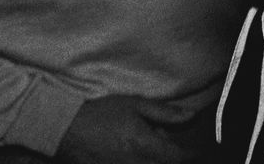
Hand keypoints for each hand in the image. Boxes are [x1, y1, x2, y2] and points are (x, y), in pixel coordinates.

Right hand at [55, 96, 207, 163]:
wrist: (64, 128)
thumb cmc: (101, 113)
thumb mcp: (135, 105)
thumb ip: (165, 113)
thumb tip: (191, 116)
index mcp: (144, 146)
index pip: (177, 157)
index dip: (191, 154)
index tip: (198, 149)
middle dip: (171, 157)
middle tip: (163, 142)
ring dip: (155, 160)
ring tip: (143, 145)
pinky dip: (140, 163)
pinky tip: (134, 153)